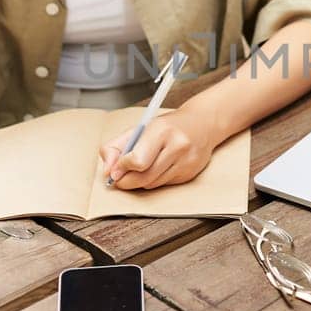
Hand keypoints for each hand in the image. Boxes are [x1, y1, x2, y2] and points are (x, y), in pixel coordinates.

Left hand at [100, 108, 222, 189]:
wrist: (202, 125)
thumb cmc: (167, 127)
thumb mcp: (139, 129)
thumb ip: (115, 147)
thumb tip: (108, 171)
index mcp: (161, 130)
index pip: (137, 160)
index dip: (121, 168)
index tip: (115, 169)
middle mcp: (177, 146)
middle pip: (143, 177)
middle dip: (126, 181)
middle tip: (120, 177)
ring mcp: (186, 161)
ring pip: (152, 184)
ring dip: (140, 181)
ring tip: (140, 169)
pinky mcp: (190, 173)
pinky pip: (163, 185)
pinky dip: (154, 181)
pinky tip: (157, 168)